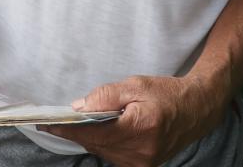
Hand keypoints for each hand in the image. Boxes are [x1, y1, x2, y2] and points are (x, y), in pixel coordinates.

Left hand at [41, 75, 228, 166]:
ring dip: (90, 136)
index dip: (67, 128)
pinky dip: (103, 142)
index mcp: (139, 128)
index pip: (92, 132)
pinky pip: (112, 155)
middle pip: (95, 143)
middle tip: (58, 118)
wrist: (196, 110)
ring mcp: (142, 162)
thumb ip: (105, 96)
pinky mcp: (142, 166)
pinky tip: (101, 130)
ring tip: (83, 121)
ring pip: (102, 151)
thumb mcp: (135, 85)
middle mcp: (140, 152)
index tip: (46, 123)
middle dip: (76, 130)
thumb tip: (78, 107)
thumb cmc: (167, 93)